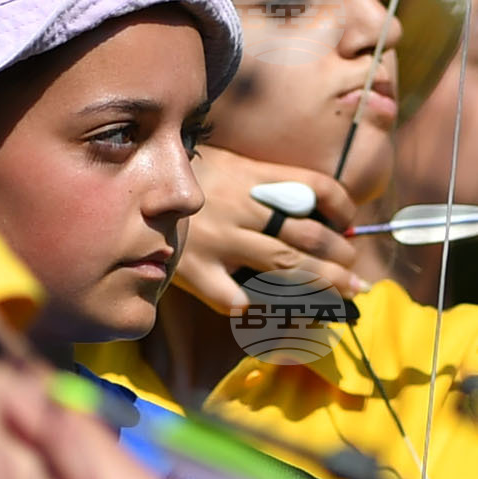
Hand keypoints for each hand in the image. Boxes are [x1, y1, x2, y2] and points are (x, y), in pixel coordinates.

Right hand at [172, 146, 356, 318]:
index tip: (350, 224)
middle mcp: (241, 206)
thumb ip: (265, 182)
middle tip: (355, 274)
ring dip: (322, 282)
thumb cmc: (184, 177)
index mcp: (253, 175)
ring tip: (345, 292)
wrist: (122, 184)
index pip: (316, 186)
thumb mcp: (228, 163)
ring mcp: (220, 239)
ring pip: (286, 264)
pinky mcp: (196, 269)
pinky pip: (235, 298)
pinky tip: (279, 315)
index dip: (343, 206)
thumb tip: (316, 210)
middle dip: (340, 257)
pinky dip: (260, 308)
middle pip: (308, 235)